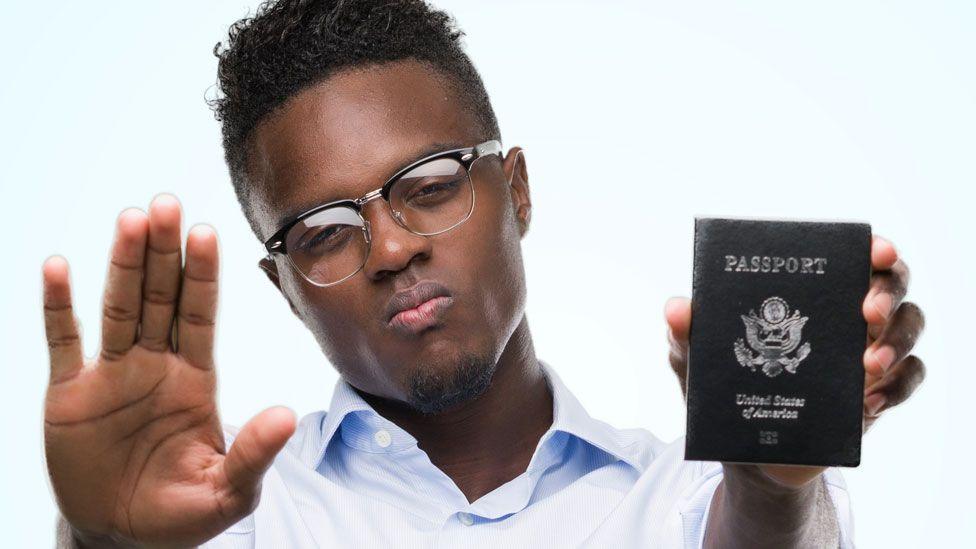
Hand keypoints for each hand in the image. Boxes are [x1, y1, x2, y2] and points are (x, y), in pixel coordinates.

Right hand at [43, 195, 295, 545]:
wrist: (121, 536)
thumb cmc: (181, 513)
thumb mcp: (227, 492)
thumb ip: (254, 454)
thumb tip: (286, 415)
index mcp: (196, 379)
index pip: (201, 315)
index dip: (203, 275)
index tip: (207, 234)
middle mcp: (155, 365)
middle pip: (161, 297)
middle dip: (164, 253)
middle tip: (167, 204)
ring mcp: (111, 376)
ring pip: (119, 308)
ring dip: (123, 265)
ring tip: (130, 221)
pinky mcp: (70, 396)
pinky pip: (63, 343)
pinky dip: (58, 307)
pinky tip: (58, 268)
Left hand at [664, 234, 924, 487]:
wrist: (747, 451)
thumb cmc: (723, 389)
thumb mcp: (696, 359)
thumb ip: (685, 333)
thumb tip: (678, 308)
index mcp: (807, 293)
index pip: (850, 256)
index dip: (870, 247)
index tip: (875, 249)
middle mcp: (845, 314)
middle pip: (892, 284)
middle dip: (887, 291)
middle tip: (866, 312)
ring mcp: (866, 352)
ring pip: (909, 326)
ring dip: (896, 341)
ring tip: (867, 366)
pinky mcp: (877, 394)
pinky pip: (909, 380)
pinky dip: (899, 386)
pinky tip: (870, 401)